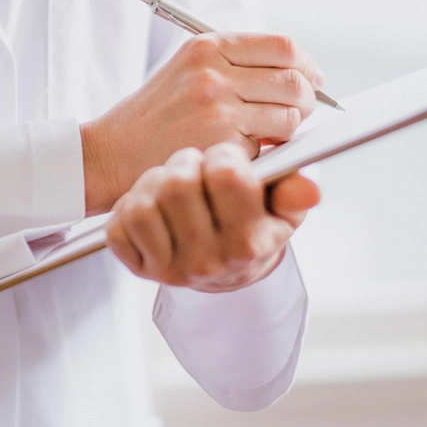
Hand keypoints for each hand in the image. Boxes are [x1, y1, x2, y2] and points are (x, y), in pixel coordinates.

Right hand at [81, 32, 322, 213]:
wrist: (107, 155)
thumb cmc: (150, 119)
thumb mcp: (184, 72)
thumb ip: (233, 65)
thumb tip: (299, 75)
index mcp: (206, 46)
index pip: (282, 47)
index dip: (307, 66)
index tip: (314, 82)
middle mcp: (213, 72)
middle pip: (294, 81)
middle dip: (306, 103)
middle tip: (296, 116)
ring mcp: (218, 108)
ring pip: (289, 117)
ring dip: (287, 132)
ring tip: (265, 138)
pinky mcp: (221, 143)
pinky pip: (269, 147)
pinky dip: (264, 154)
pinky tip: (241, 155)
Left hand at [105, 143, 319, 291]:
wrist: (221, 271)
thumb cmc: (251, 225)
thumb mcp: (282, 210)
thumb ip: (294, 193)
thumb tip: (309, 189)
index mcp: (248, 242)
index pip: (225, 174)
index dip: (223, 155)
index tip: (226, 161)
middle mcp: (208, 262)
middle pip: (178, 183)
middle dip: (185, 163)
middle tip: (194, 169)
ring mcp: (169, 269)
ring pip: (143, 202)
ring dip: (154, 182)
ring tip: (172, 186)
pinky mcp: (137, 268)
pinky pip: (118, 223)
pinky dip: (129, 206)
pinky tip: (152, 209)